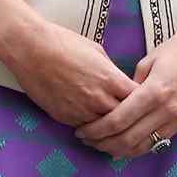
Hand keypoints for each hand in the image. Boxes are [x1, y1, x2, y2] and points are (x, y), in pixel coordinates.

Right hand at [7, 18, 136, 128]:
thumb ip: (112, 72)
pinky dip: (91, 129)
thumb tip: (119, 83)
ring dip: (111, 130)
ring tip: (116, 132)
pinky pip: (85, 129)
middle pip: (126, 120)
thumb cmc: (64, 44)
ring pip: (105, 130)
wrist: (31, 50)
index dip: (144, 103)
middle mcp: (99, 99)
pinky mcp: (65, 118)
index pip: (139, 100)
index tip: (144, 104)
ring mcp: (81, 111)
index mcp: (111, 80)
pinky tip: (94, 128)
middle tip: (134, 124)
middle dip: (130, 121)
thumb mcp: (98, 52)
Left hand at [74, 15, 176, 158]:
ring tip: (101, 145)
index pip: (118, 120)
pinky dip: (137, 147)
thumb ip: (131, 86)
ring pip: (142, 146)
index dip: (97, 130)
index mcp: (154, 91)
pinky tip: (123, 145)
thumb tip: (116, 103)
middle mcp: (167, 110)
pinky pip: (156, 142)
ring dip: (119, 150)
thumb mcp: (149, 61)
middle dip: (103, 143)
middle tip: (86, 140)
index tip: (81, 130)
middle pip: (127, 138)